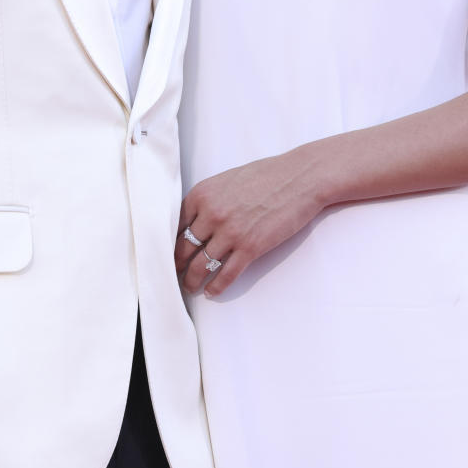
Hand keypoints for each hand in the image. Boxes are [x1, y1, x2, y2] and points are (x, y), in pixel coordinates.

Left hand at [176, 151, 316, 297]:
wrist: (299, 178)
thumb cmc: (266, 176)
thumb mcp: (226, 181)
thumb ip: (208, 199)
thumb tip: (194, 221)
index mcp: (202, 194)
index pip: (174, 226)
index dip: (168, 243)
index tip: (167, 253)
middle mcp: (211, 214)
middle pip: (183, 248)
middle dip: (176, 265)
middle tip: (173, 274)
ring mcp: (230, 232)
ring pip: (200, 265)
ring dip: (192, 280)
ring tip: (189, 287)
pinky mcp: (250, 248)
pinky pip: (226, 274)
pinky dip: (216, 287)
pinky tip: (211, 292)